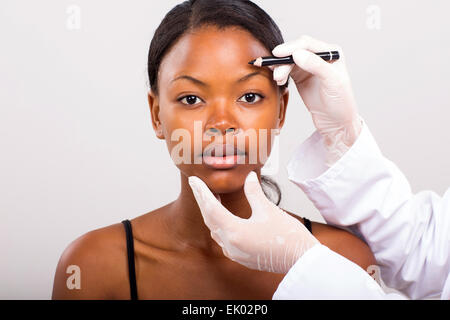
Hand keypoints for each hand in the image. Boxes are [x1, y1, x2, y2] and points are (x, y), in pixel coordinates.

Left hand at [188, 171, 319, 273]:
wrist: (301, 260)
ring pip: (216, 230)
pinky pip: (224, 239)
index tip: (193, 181)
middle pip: (210, 219)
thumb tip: (248, 177)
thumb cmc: (288, 236)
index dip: (201, 192)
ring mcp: (236, 253)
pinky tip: (225, 218)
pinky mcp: (242, 257)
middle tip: (198, 186)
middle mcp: (231, 245)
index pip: (211, 208)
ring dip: (211, 214)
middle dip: (203, 201)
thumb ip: (254, 192)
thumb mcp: (268, 209)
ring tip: (212, 198)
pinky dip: (220, 225)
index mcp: (235, 232)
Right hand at [268, 35, 362, 165]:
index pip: (308, 44)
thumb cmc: (341, 103)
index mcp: (332, 52)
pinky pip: (287, 70)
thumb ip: (316, 66)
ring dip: (281, 67)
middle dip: (284, 59)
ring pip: (290, 60)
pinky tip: (279, 80)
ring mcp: (309, 66)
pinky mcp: (301, 77)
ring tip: (278, 79)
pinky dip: (281, 73)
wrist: (336, 122)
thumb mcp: (332, 82)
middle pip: (296, 50)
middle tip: (274, 69)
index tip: (277, 54)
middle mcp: (320, 56)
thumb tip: (297, 54)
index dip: (291, 47)